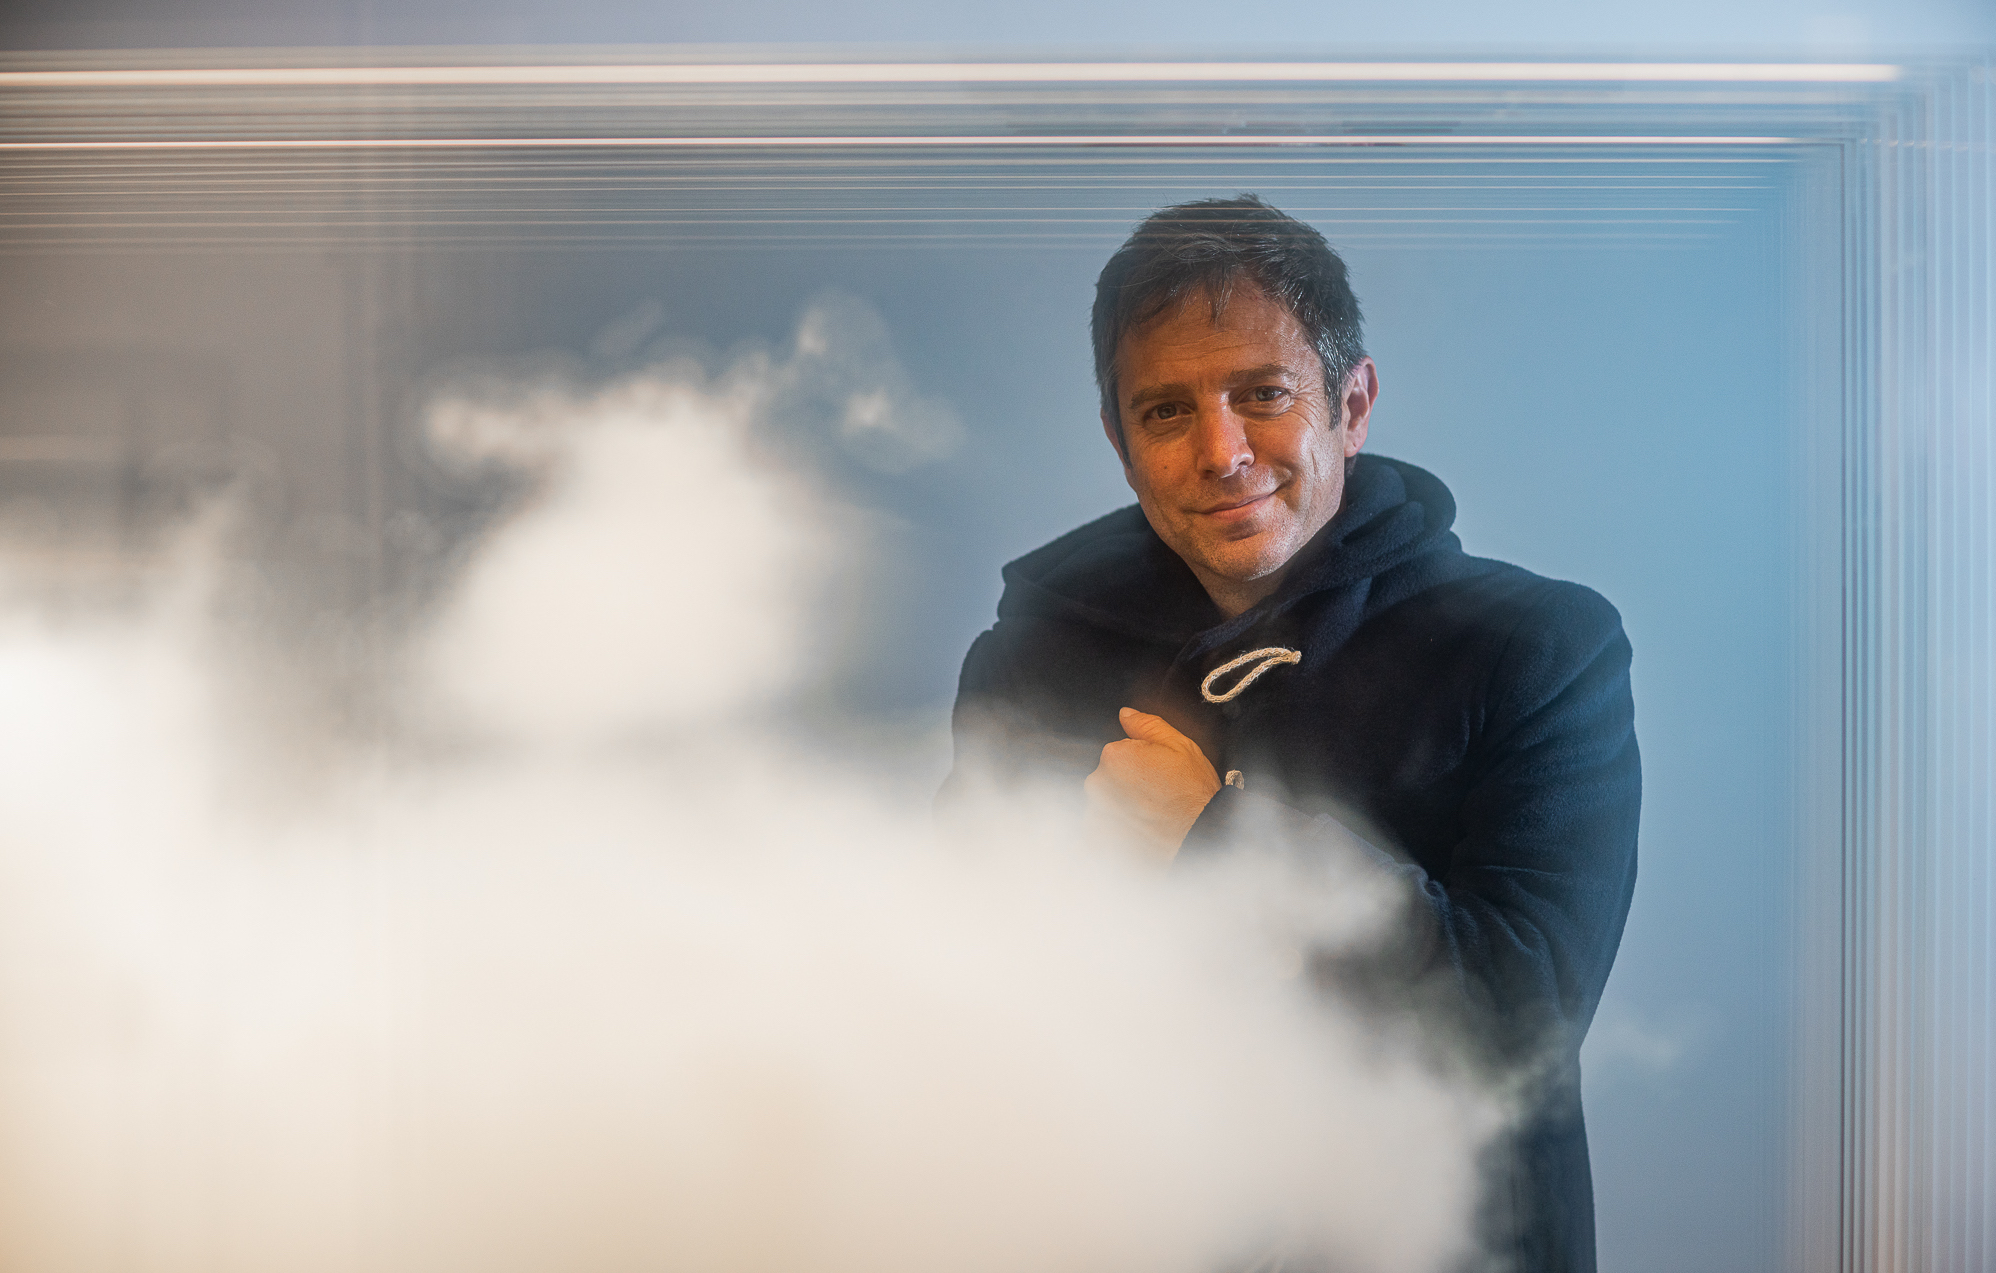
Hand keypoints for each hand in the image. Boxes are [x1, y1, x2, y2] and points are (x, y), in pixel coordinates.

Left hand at [1083, 707, 1222, 859]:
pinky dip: (1116, 831)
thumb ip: (1148, 726)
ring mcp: (1096, 813)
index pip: (1117, 752)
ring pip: (1104, 804)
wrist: (1200, 838)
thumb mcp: (1180, 747)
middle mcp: (1098, 784)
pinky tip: (1139, 832)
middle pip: (1107, 778)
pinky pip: (1101, 830)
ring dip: (1121, 809)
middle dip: (1128, 786)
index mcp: (1115, 756)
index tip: (1156, 776)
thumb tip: (1126, 714)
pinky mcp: (1098, 840)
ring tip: (1150, 817)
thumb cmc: (1194, 796)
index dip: (1140, 764)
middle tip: (1155, 797)